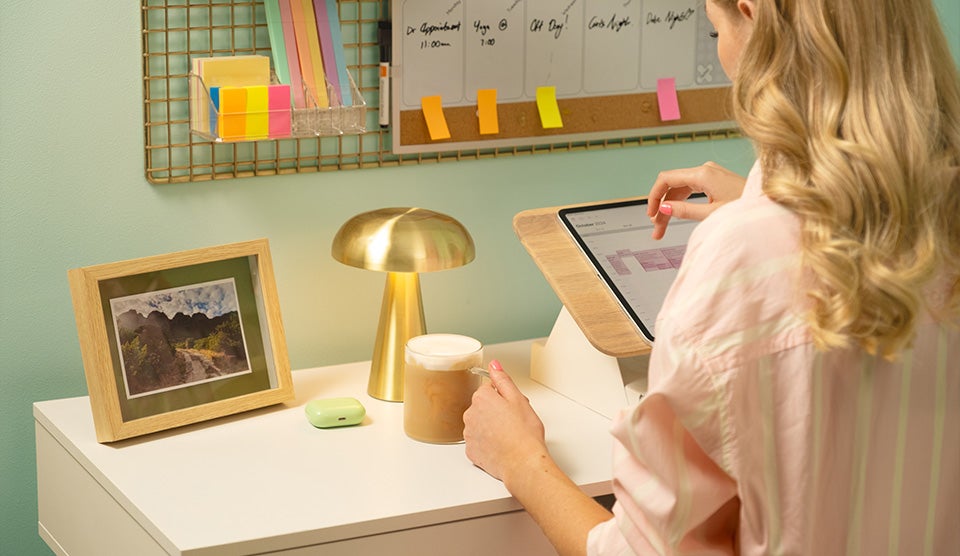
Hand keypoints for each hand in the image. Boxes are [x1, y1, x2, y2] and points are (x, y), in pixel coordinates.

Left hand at [463, 360, 546, 483]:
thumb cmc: (524, 434)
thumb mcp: (518, 399)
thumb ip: (503, 379)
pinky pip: (478, 441)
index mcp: (481, 398)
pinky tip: (501, 446)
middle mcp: (470, 415)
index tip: (512, 405)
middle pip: (482, 406)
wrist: (523, 463)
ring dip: (490, 426)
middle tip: (514, 421)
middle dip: (495, 410)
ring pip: (479, 423)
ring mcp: (469, 434)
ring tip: (509, 435)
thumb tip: (494, 365)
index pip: (488, 389)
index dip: (503, 396)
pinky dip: (487, 443)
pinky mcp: (471, 451)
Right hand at [646, 161, 746, 239]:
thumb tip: (665, 208)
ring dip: (670, 207)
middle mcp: (705, 170)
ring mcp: (710, 173)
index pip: (666, 179)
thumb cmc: (747, 209)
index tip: (650, 213)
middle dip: (662, 207)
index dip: (654, 196)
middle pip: (672, 186)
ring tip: (663, 228)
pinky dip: (682, 202)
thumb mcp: (712, 214)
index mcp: (703, 174)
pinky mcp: (715, 180)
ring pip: (680, 189)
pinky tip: (678, 215)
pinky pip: (690, 189)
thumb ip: (685, 210)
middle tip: (657, 229)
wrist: (771, 205)